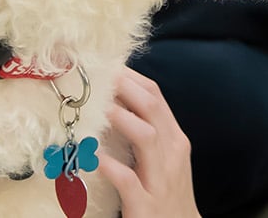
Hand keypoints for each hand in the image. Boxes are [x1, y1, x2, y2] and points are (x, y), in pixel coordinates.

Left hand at [102, 67, 201, 217]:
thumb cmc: (167, 192)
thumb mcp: (164, 158)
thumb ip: (147, 131)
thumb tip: (116, 102)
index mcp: (174, 139)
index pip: (156, 96)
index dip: (131, 78)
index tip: (106, 65)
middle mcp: (171, 153)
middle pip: (152, 108)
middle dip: (125, 87)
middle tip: (98, 75)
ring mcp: (160, 179)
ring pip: (145, 137)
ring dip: (120, 117)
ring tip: (96, 106)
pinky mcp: (146, 204)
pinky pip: (129, 180)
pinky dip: (110, 166)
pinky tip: (92, 156)